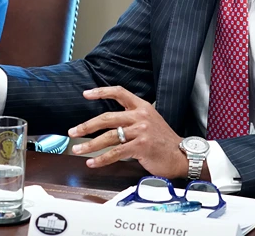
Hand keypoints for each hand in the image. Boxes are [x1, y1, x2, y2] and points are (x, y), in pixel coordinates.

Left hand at [67, 86, 194, 179]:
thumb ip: (131, 118)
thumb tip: (107, 122)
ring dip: (90, 144)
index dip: (101, 92)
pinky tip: (93, 162)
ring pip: (109, 136)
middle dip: (87, 125)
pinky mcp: (141, 146)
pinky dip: (102, 158)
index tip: (86, 94)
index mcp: (142, 106)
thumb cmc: (163, 140)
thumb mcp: (149, 120)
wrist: (181, 155)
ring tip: (78, 149)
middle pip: (107, 117)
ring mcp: (141, 131)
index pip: (119, 92)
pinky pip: (116, 152)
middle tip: (73, 131)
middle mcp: (140, 116)